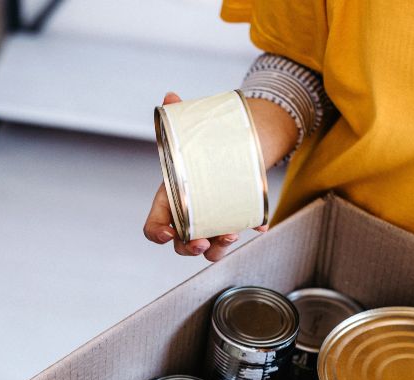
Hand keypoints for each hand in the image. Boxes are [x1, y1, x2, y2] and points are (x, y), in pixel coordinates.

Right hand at [143, 92, 269, 260]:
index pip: (154, 226)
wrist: (233, 144)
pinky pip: (239, 233)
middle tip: (203, 242)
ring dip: (218, 248)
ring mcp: (211, 221)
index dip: (157, 234)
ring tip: (231, 234)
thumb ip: (178, 116)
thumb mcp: (191, 132)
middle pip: (181, 243)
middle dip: (191, 248)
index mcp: (171, 199)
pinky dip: (249, 230)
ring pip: (209, 248)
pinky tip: (259, 223)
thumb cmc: (203, 145)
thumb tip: (171, 96)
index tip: (168, 234)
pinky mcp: (233, 219)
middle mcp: (189, 216)